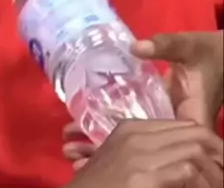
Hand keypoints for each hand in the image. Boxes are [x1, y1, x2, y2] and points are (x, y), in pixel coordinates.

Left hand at [64, 31, 223, 170]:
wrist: (221, 57)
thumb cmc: (208, 53)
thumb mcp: (189, 47)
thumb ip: (165, 47)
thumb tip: (136, 47)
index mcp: (189, 121)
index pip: (161, 149)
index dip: (129, 157)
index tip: (97, 154)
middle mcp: (176, 131)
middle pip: (141, 153)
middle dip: (106, 154)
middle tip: (70, 151)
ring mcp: (166, 126)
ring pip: (134, 146)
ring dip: (103, 148)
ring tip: (69, 151)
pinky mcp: (159, 117)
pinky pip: (133, 133)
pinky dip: (111, 136)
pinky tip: (84, 140)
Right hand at [67, 120, 222, 187]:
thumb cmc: (96, 184)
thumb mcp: (120, 163)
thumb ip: (146, 155)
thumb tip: (183, 166)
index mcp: (131, 129)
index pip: (184, 125)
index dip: (209, 143)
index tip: (219, 163)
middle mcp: (136, 136)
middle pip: (194, 134)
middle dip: (217, 155)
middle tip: (223, 175)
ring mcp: (139, 155)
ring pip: (194, 150)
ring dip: (213, 173)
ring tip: (218, 185)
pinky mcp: (141, 177)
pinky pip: (186, 172)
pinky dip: (201, 183)